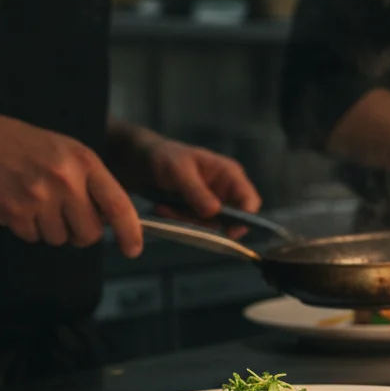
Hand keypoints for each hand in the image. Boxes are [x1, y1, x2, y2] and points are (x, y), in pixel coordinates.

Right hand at [0, 105, 141, 255]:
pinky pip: (33, 237)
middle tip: (66, 217)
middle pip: (89, 233)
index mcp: (85, 163)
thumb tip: (110, 221)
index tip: (133, 249)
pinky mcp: (14, 211)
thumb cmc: (25, 144)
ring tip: (36, 202)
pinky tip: (19, 203)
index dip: (130, 232)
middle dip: (81, 232)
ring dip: (51, 228)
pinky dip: (27, 227)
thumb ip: (92, 183)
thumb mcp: (69, 152)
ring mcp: (39, 197)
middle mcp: (65, 180)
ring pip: (60, 239)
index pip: (118, 205)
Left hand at [139, 137, 260, 218]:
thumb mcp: (179, 171)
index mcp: (230, 174)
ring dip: (187, 221)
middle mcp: (226, 190)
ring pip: (210, 225)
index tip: (229, 233)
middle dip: (206, 222)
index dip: (245, 219)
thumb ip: (197, 192)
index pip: (250, 201)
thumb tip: (215, 213)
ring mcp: (212, 202)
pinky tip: (163, 208)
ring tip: (164, 207)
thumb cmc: (163, 157)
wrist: (140, 160)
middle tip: (180, 216)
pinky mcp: (198, 210)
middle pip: (232, 218)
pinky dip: (179, 220)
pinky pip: (196, 224)